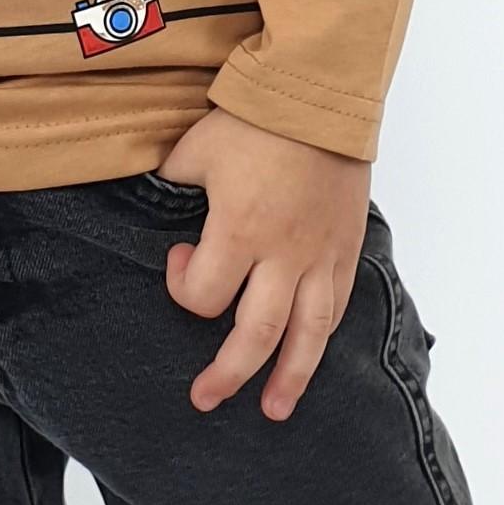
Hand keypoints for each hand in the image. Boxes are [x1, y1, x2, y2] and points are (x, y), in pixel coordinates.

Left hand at [154, 106, 370, 422]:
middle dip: (228, 375)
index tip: (179, 259)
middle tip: (206, 399)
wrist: (319, 93)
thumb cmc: (254, 117)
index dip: (181, 287)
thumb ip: (173, 186)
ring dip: (290, 378)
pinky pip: (337, 305)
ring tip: (275, 410)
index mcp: (240, 230)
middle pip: (255, 336)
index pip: (203, 296)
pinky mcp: (346, 248)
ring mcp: (320, 255)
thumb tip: (157, 206)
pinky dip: (323, 337)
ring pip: (308, 335)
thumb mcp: (193, 150)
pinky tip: (310, 356)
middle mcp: (283, 254)